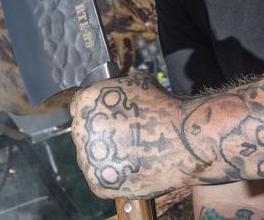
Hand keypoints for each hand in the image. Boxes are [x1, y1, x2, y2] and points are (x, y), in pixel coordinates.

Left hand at [69, 70, 194, 198]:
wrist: (184, 140)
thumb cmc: (164, 109)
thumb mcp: (137, 81)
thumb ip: (117, 85)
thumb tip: (117, 85)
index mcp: (87, 102)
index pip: (79, 107)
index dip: (95, 112)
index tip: (107, 120)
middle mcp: (82, 130)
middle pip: (83, 133)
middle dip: (100, 134)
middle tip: (123, 138)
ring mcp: (89, 159)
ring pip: (90, 157)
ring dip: (105, 156)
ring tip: (130, 154)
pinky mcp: (99, 183)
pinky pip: (100, 179)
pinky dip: (113, 177)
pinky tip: (130, 168)